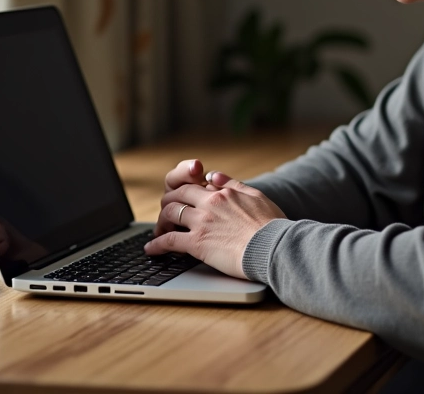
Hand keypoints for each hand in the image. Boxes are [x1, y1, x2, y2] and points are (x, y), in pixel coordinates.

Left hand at [146, 172, 285, 279]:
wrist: (273, 246)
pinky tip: (151, 249)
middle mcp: (209, 203)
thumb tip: (213, 175)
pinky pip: (169, 240)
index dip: (185, 192)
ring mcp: (202, 222)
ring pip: (170, 214)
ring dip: (160, 221)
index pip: (195, 185)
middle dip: (168, 202)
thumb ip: (233, 184)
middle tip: (165, 212)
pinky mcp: (197, 243)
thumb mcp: (256, 196)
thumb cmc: (271, 225)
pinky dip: (156, 244)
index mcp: (223, 192)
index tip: (182, 200)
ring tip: (157, 230)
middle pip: (177, 196)